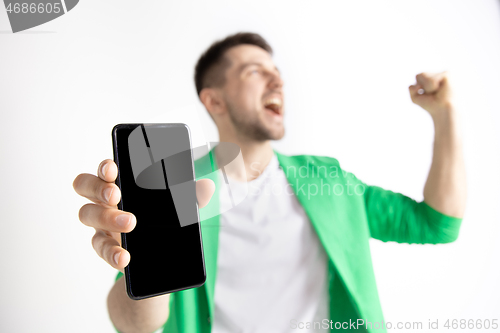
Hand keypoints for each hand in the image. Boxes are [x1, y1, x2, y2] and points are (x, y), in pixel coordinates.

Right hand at [73, 159, 214, 272]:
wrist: (159, 258)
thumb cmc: (163, 220)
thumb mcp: (179, 208)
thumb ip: (191, 197)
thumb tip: (207, 186)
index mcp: (122, 184)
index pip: (105, 169)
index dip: (105, 166)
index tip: (114, 168)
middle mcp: (106, 200)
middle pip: (86, 186)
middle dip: (99, 187)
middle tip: (117, 194)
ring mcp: (102, 223)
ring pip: (87, 214)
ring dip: (106, 216)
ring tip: (130, 222)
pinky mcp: (106, 246)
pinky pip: (100, 247)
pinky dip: (112, 252)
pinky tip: (124, 257)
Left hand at [409, 71, 453, 118]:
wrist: (441, 110)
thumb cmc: (430, 104)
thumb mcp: (415, 97)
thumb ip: (411, 89)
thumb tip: (418, 84)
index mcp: (429, 77)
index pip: (418, 76)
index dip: (419, 87)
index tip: (427, 94)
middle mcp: (436, 74)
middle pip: (420, 75)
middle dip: (422, 86)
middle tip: (432, 93)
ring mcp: (442, 73)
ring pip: (425, 76)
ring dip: (428, 88)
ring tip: (437, 92)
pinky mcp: (447, 74)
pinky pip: (432, 80)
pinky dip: (433, 87)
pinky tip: (441, 89)